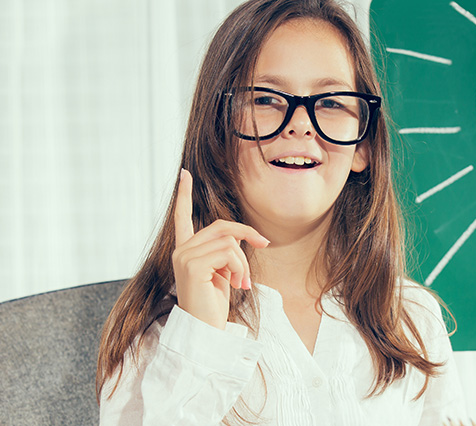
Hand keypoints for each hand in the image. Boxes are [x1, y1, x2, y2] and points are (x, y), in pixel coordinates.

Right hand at [171, 169, 268, 328]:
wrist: (204, 331)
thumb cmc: (213, 304)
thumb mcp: (222, 272)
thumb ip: (226, 251)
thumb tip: (243, 236)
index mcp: (186, 251)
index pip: (182, 217)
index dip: (184, 195)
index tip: (184, 174)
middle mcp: (181, 251)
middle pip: (222, 227)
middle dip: (247, 234)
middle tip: (263, 245)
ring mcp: (184, 257)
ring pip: (229, 242)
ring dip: (243, 262)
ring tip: (241, 282)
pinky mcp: (192, 265)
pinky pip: (228, 253)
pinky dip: (239, 267)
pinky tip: (236, 285)